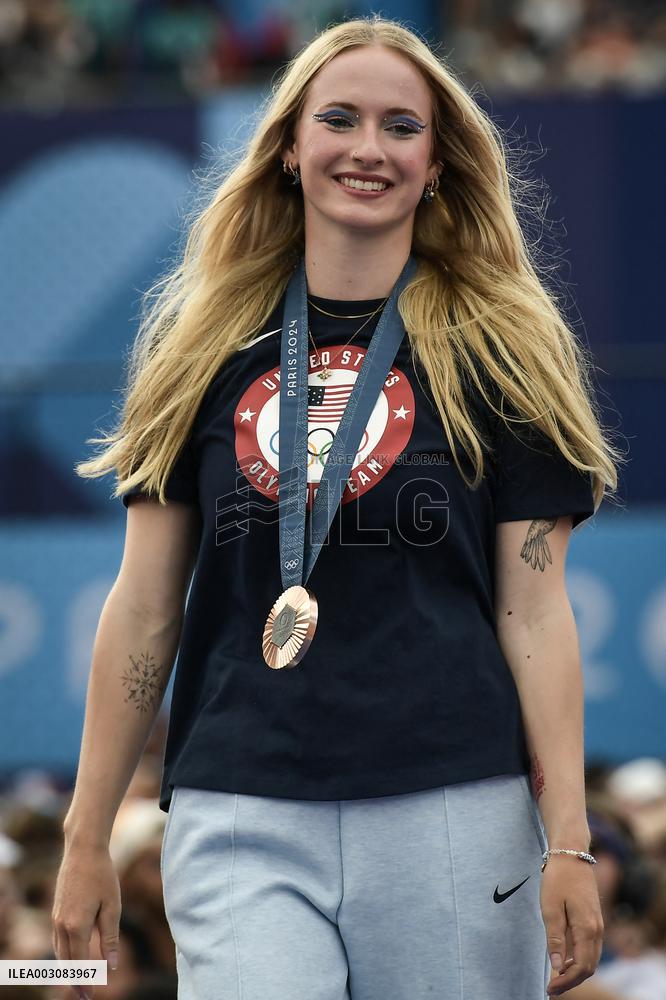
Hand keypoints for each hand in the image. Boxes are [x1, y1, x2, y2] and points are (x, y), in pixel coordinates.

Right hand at [52, 844, 120, 999]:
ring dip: (68, 968)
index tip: (90, 997)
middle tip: (85, 996)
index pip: (79, 964)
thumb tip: (112, 966)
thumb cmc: (102, 876)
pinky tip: (72, 955)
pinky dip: (64, 952)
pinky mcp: (56, 911)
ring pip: (59, 952)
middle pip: (66, 962)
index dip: (85, 982)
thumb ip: (110, 938)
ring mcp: (56, 918)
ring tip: (79, 981)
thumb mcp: (112, 907)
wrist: (83, 850)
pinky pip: (57, 939)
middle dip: (75, 980)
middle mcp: (62, 925)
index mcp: (77, 927)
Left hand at [541, 856, 603, 995]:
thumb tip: (557, 967)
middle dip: (571, 981)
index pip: (581, 967)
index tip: (549, 989)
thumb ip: (555, 939)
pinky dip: (579, 959)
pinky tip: (563, 960)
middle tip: (551, 989)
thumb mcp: (550, 908)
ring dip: (576, 971)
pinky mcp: (594, 919)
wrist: (571, 854)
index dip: (566, 982)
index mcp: (587, 929)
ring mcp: (598, 924)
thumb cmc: (558, 879)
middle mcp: (597, 930)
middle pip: (589, 967)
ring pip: (591, 958)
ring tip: (555, 978)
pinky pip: (590, 947)